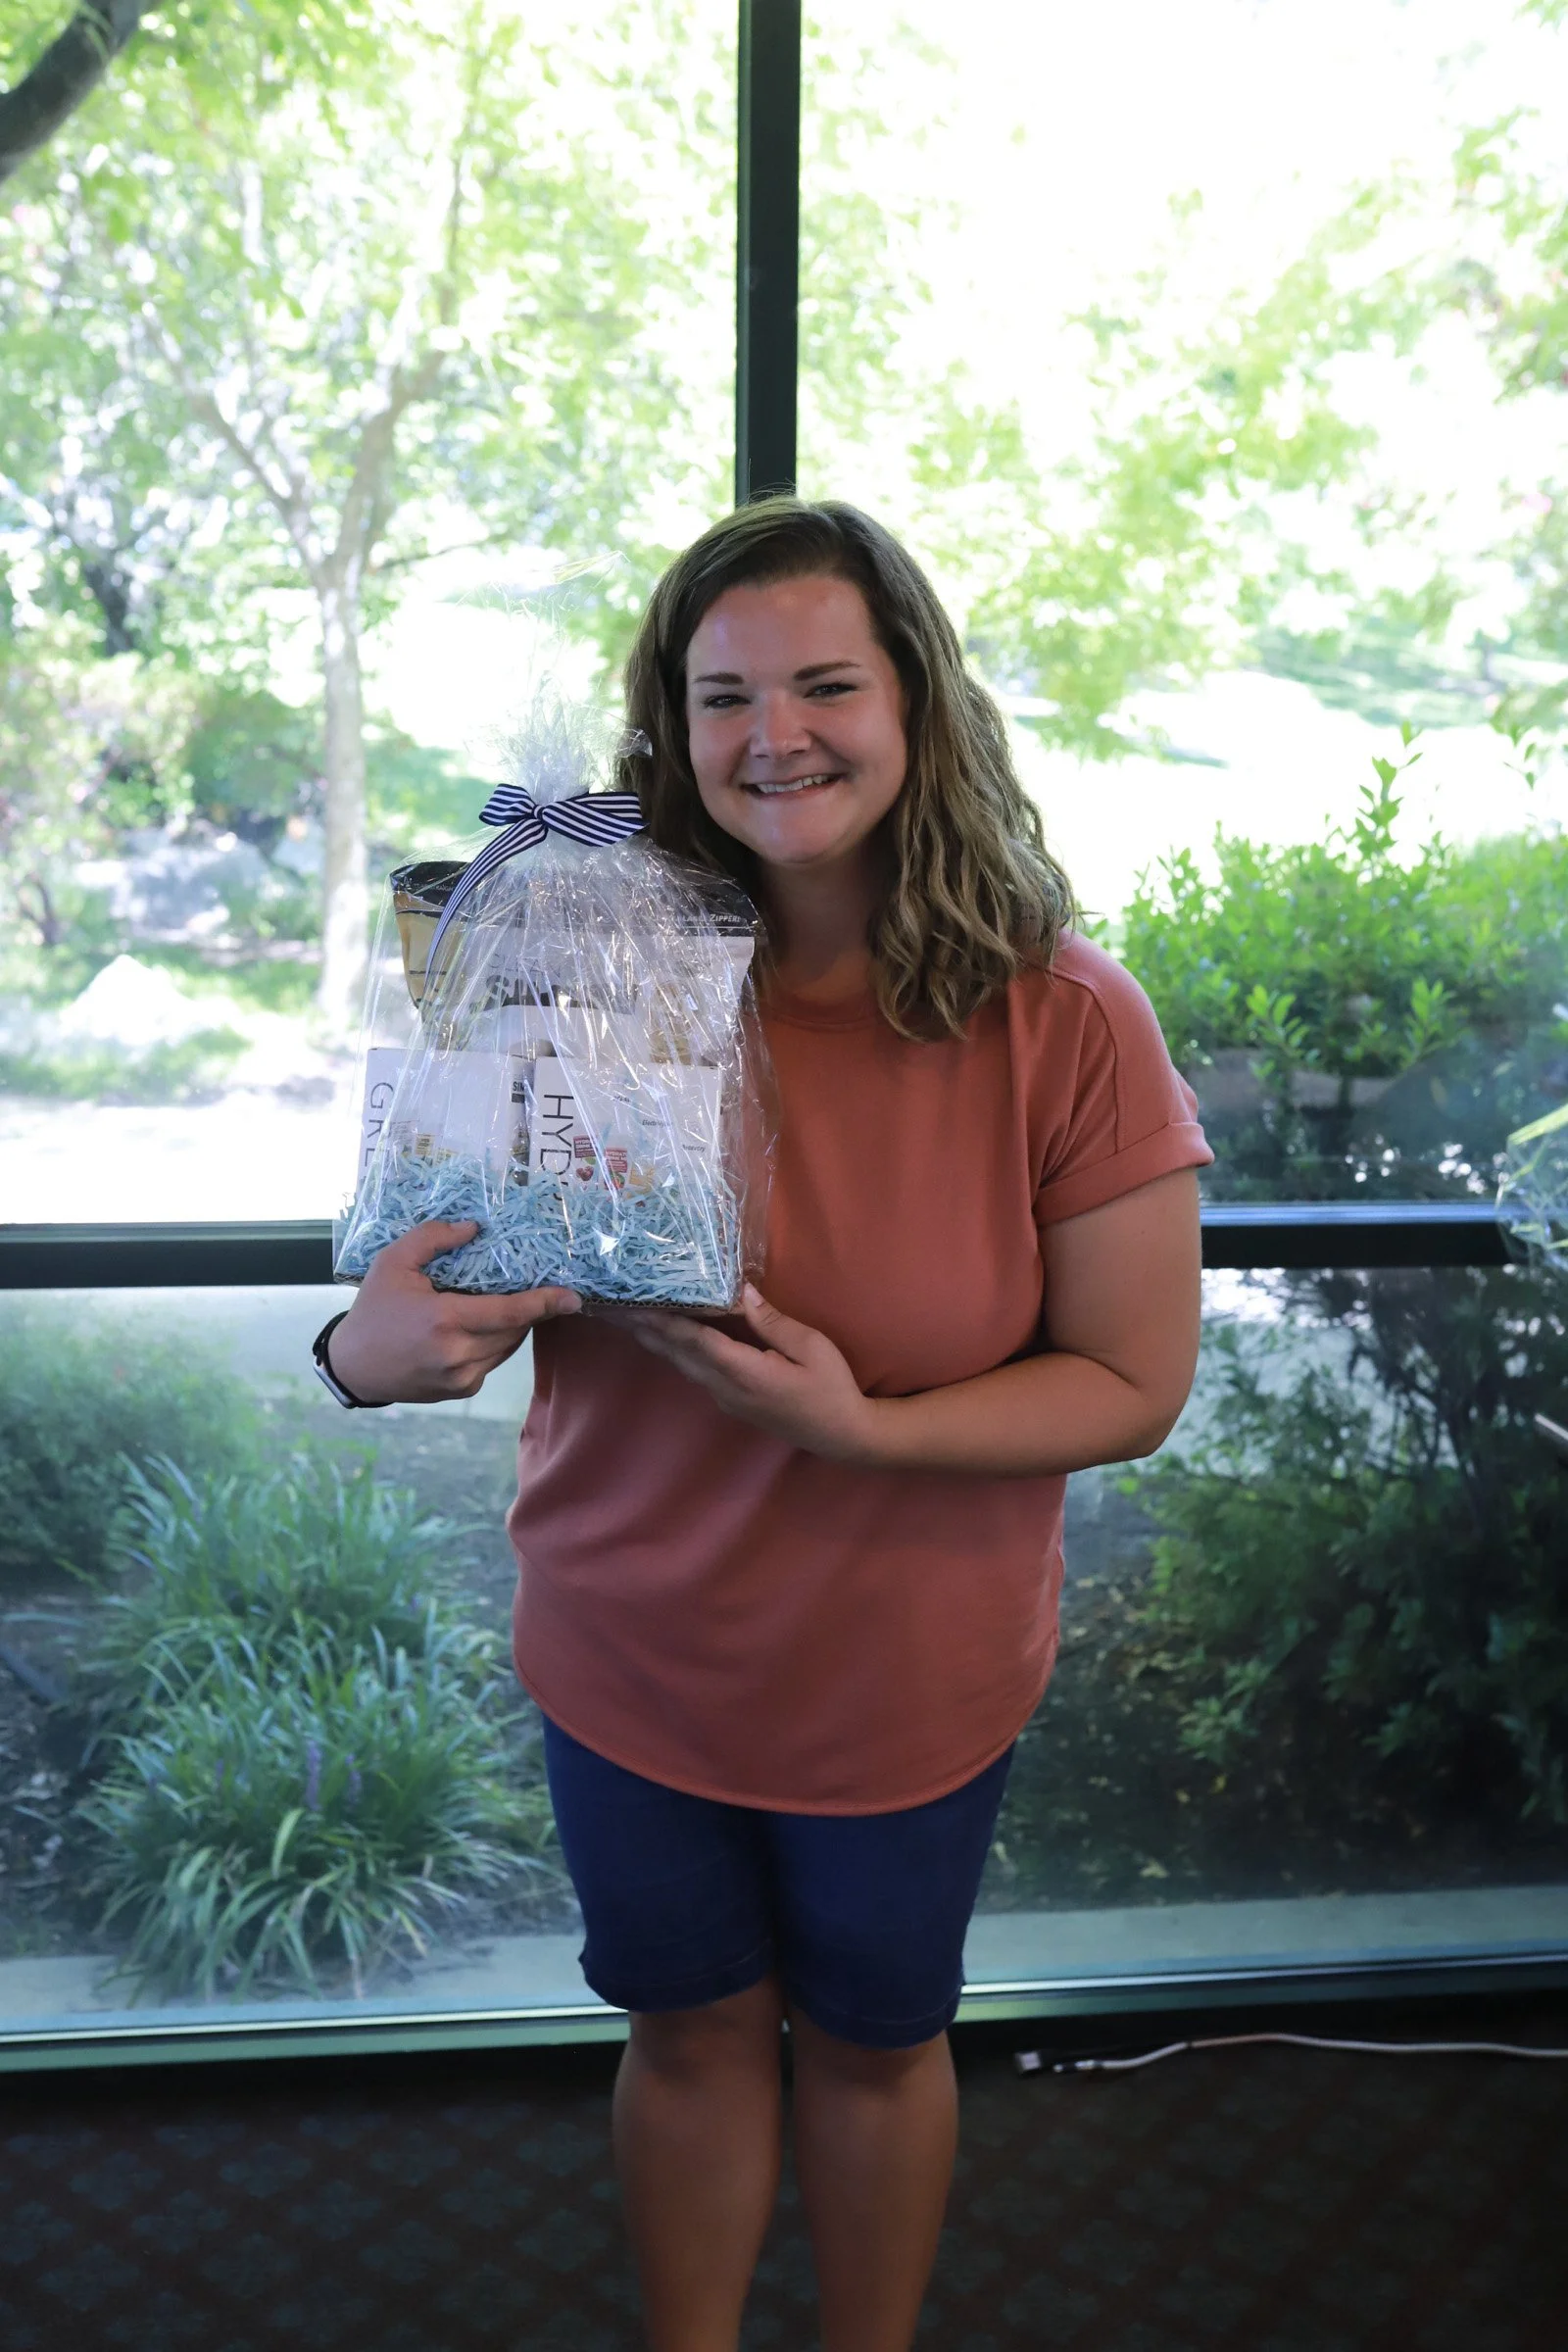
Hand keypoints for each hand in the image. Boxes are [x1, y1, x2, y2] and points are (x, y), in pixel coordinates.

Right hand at [328, 1220, 580, 1403]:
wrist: (353, 1366)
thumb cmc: (373, 1310)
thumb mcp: (393, 1262)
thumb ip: (433, 1238)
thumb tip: (474, 1228)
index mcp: (445, 1321)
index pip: (510, 1313)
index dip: (545, 1304)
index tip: (573, 1297)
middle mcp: (458, 1354)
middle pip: (514, 1330)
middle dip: (530, 1310)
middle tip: (537, 1290)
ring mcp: (461, 1378)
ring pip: (506, 1347)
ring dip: (511, 1326)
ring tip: (498, 1305)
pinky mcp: (461, 1391)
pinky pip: (491, 1362)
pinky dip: (493, 1343)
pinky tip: (473, 1329)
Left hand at [623, 1284, 883, 1463]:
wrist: (842, 1434)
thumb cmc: (831, 1387)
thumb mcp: (811, 1347)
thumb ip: (772, 1322)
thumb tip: (742, 1292)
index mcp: (745, 1371)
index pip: (695, 1342)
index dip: (664, 1323)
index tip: (636, 1306)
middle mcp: (727, 1388)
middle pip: (680, 1355)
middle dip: (649, 1331)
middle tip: (618, 1308)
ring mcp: (728, 1399)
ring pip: (686, 1366)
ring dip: (660, 1343)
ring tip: (635, 1320)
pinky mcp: (734, 1403)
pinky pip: (698, 1373)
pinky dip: (680, 1353)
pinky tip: (674, 1340)